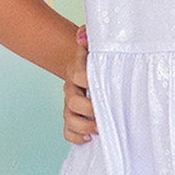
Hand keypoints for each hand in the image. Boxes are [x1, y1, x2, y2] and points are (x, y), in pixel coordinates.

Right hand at [63, 25, 95, 142]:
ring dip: (84, 127)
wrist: (86, 68)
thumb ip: (89, 37)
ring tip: (99, 129)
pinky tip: (89, 138)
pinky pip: (67, 131)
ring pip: (69, 119)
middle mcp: (71, 88)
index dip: (89, 81)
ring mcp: (69, 104)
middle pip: (73, 101)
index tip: (102, 85)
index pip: (79, 75)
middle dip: (90, 110)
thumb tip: (83, 36)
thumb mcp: (96, 46)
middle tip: (106, 113)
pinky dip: (76, 137)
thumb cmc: (97, 59)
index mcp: (77, 70)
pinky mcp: (71, 117)